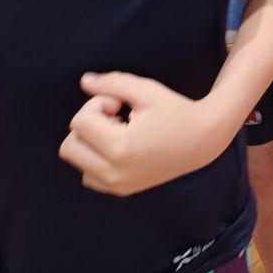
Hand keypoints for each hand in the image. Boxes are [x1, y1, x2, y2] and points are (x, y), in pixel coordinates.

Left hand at [59, 72, 228, 195]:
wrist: (202, 140)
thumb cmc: (175, 111)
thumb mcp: (145, 90)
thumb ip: (112, 83)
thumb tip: (85, 81)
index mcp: (119, 148)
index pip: (80, 122)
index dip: (98, 104)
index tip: (120, 103)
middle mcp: (113, 172)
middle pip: (70, 146)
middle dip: (89, 124)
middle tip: (116, 117)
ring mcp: (117, 185)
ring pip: (78, 162)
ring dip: (90, 142)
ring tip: (118, 131)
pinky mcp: (121, 190)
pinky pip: (89, 176)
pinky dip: (96, 159)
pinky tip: (119, 145)